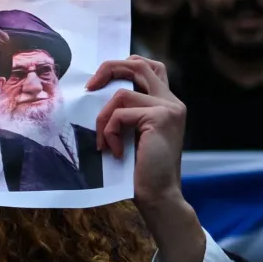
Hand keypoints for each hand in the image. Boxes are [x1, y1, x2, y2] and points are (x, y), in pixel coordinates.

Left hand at [89, 55, 181, 200]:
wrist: (159, 197)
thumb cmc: (141, 171)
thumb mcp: (134, 134)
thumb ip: (128, 112)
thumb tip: (97, 91)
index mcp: (168, 104)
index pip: (149, 67)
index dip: (123, 65)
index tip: (99, 82)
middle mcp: (172, 102)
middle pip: (138, 64)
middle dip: (109, 69)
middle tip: (89, 87)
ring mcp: (169, 108)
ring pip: (122, 94)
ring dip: (104, 119)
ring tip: (105, 143)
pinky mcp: (160, 118)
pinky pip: (120, 114)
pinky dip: (110, 133)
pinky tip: (115, 152)